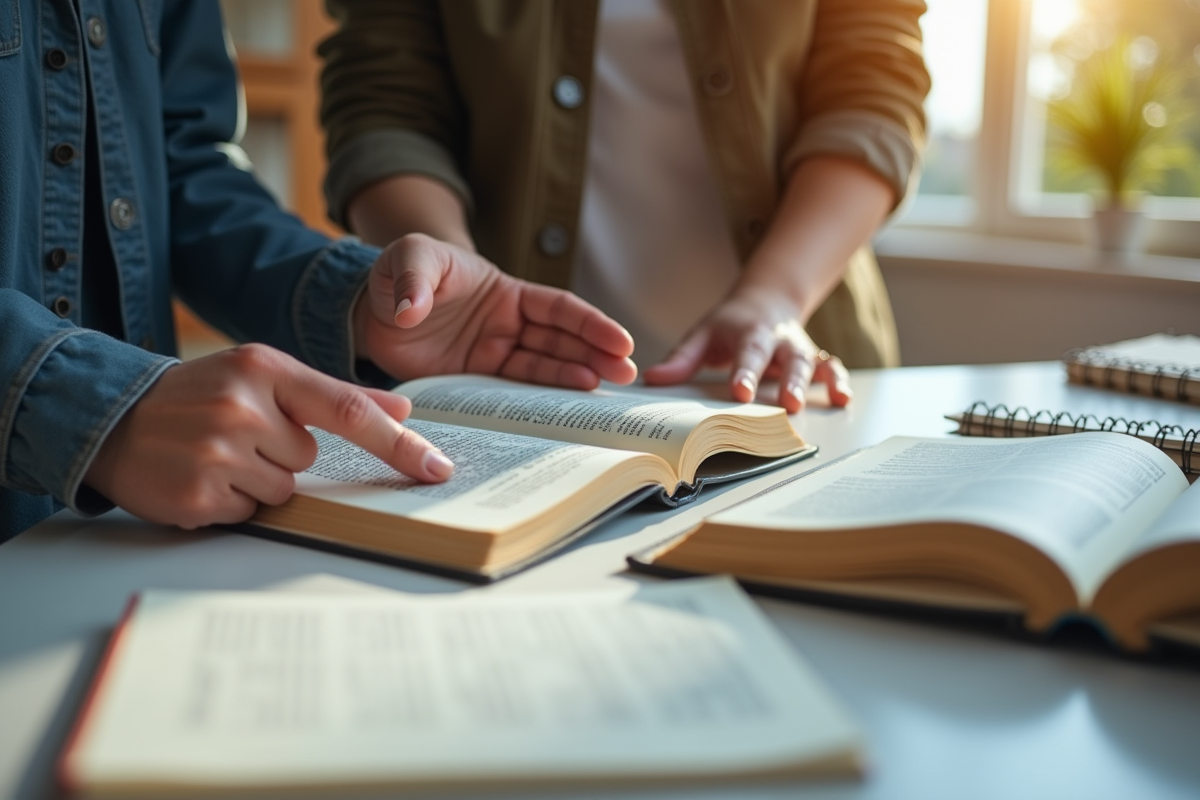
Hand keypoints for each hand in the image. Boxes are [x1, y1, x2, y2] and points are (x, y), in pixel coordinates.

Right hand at [84, 345, 452, 529]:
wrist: (113, 415)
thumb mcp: (264, 374)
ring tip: (217, 455)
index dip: (399, 442)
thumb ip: (334, 393)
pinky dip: (231, 501)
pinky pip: (248, 513)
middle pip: (310, 458)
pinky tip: (201, 475)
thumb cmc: (200, 395)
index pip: (350, 410)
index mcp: (265, 369)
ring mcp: (217, 453)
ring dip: (258, 481)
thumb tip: (402, 407)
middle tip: (239, 436)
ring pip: (283, 490)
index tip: (436, 467)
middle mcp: (242, 407)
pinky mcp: (197, 495)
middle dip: (282, 454)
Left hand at [354, 234, 636, 387]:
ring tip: (606, 392)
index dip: (592, 324)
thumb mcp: (408, 259)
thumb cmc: (397, 274)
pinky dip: (540, 397)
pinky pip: (514, 389)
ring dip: (577, 378)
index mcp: (507, 291)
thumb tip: (411, 310)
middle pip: (563, 341)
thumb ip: (414, 280)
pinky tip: (564, 407)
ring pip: (546, 367)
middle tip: (628, 373)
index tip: (622, 341)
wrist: (369, 311)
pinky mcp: (478, 378)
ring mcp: (497, 352)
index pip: (559, 308)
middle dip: (598, 354)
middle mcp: (510, 323)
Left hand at [642, 287, 851, 412]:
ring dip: (817, 384)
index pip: (748, 352)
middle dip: (790, 381)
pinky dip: (840, 383)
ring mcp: (799, 350)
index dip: (745, 372)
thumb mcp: (702, 334)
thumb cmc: (729, 325)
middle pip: (788, 358)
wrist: (766, 301)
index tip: (740, 393)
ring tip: (821, 405)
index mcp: (750, 332)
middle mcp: (779, 340)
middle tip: (788, 404)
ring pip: (813, 364)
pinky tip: (843, 401)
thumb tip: (652, 379)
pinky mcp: (814, 360)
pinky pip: (832, 369)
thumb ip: (681, 358)